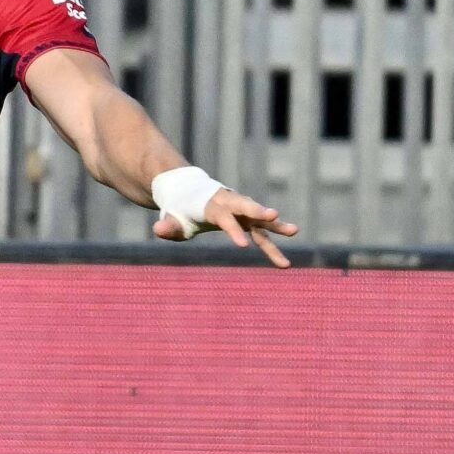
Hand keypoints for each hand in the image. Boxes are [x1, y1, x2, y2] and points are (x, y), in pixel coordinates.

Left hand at [154, 188, 299, 266]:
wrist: (188, 191)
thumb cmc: (179, 209)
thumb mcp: (171, 218)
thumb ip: (168, 226)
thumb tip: (158, 230)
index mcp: (212, 204)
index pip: (224, 218)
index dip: (233, 231)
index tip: (242, 247)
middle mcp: (230, 203)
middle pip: (246, 207)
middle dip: (259, 211)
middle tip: (274, 214)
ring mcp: (240, 210)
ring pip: (260, 218)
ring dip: (276, 225)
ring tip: (294, 230)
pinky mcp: (246, 219)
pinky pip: (261, 231)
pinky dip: (273, 241)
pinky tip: (283, 261)